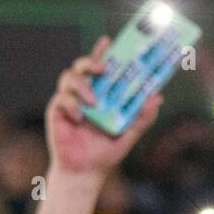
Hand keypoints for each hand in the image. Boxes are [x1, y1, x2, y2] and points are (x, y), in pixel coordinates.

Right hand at [45, 37, 161, 179]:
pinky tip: (80, 119)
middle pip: (81, 66)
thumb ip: (142, 117)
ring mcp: (69, 102)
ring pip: (68, 77)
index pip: (101, 67)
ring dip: (82, 86)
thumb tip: (157, 98)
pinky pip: (61, 99)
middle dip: (91, 60)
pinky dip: (72, 106)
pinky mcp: (57, 113)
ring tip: (93, 102)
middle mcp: (84, 94)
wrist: (85, 173)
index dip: (103, 52)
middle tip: (104, 68)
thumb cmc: (105, 154)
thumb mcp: (129, 134)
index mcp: (101, 94)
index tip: (109, 41)